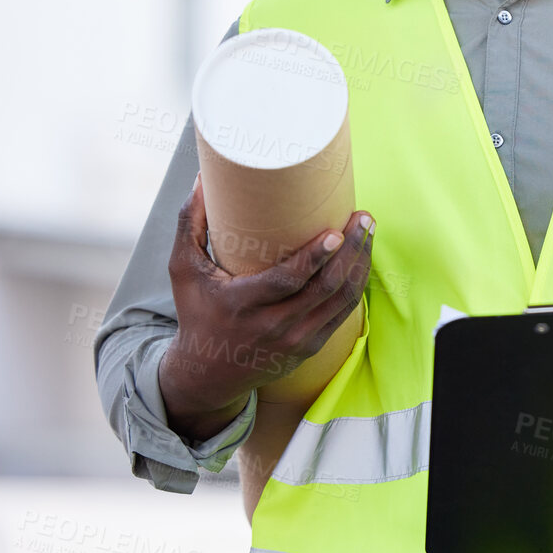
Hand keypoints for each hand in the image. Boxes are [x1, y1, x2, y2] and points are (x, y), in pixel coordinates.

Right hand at [158, 175, 374, 439]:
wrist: (207, 374)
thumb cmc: (197, 312)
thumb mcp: (184, 271)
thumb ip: (190, 224)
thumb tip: (202, 179)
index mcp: (242, 305)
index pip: (286, 282)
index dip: (314, 259)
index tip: (335, 233)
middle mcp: (273, 325)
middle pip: (324, 287)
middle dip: (351, 250)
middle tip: (363, 217)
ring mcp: (296, 340)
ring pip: (341, 300)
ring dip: (361, 263)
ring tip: (368, 230)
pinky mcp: (310, 346)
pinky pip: (343, 313)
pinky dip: (357, 284)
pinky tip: (363, 259)